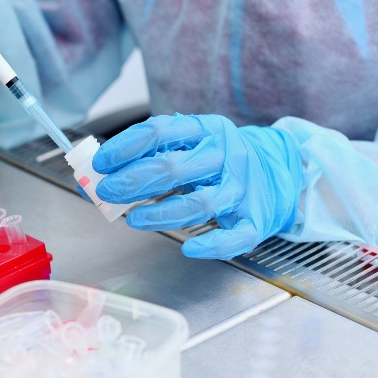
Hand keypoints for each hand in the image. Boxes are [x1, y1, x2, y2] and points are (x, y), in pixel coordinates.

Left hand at [93, 114, 303, 258]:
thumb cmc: (219, 160)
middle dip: (134, 181)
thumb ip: (150, 153)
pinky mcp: (256, 219)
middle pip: (175, 168)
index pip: (160, 131)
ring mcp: (243, 188)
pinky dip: (211, 244)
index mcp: (206, 129)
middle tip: (107, 192)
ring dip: (161, 212)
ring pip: (201, 203)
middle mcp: (226, 155)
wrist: (278, 170)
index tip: (101, 163)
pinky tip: (188, 247)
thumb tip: (98, 170)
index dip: (125, 147)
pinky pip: (235, 236)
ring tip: (134, 219)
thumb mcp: (189, 143)